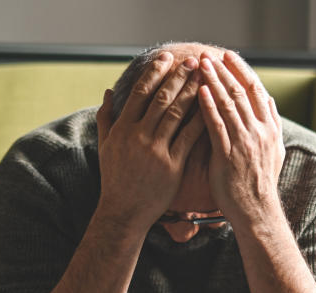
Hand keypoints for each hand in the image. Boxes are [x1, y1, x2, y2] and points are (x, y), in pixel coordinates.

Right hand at [95, 52, 205, 231]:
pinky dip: (200, 120)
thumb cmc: (115, 179)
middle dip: (179, 76)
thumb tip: (109, 92)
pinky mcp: (172, 165)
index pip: (140, 92)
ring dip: (192, 93)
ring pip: (176, 114)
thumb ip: (106, 118)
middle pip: (161, 98)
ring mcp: (155, 150)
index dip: (155, 72)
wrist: (124, 212)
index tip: (168, 58)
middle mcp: (138, 136)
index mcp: (122, 128)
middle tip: (194, 61)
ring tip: (205, 78)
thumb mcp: (105, 147)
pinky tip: (211, 108)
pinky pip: (189, 138)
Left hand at [197, 50, 285, 228]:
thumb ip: (272, 124)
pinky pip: (217, 126)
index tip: (228, 56)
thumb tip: (268, 101)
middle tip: (208, 55)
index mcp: (270, 128)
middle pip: (240, 92)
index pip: (256, 90)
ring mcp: (244, 143)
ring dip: (214, 82)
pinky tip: (199, 93)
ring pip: (229, 104)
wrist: (257, 211)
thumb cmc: (260, 183)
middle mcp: (259, 132)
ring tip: (200, 66)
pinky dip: (209, 107)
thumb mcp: (275, 151)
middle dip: (223, 71)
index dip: (241, 70)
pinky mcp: (228, 155)